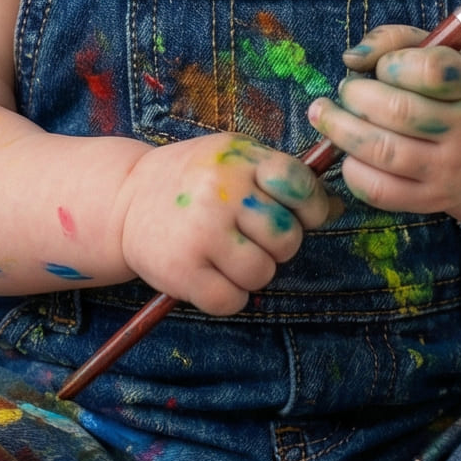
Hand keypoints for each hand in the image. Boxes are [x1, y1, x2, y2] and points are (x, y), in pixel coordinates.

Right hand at [116, 134, 334, 315]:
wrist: (124, 200)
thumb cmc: (192, 180)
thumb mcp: (235, 161)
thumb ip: (283, 178)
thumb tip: (335, 208)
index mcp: (240, 160)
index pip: (299, 186)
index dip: (310, 208)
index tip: (300, 216)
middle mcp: (221, 192)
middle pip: (287, 238)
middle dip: (277, 245)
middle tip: (249, 237)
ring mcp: (201, 233)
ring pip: (262, 274)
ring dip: (251, 273)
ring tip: (226, 255)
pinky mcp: (182, 271)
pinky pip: (233, 301)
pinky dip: (229, 297)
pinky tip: (211, 276)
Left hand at [307, 24, 460, 212]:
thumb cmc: (453, 91)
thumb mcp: (439, 52)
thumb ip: (393, 40)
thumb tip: (352, 59)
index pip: (429, 71)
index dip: (393, 64)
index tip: (384, 67)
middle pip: (398, 111)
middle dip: (355, 95)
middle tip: (346, 90)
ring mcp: (451, 170)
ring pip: (382, 151)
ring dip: (340, 129)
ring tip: (328, 115)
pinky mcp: (430, 200)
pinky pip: (378, 189)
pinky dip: (351, 168)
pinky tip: (348, 152)